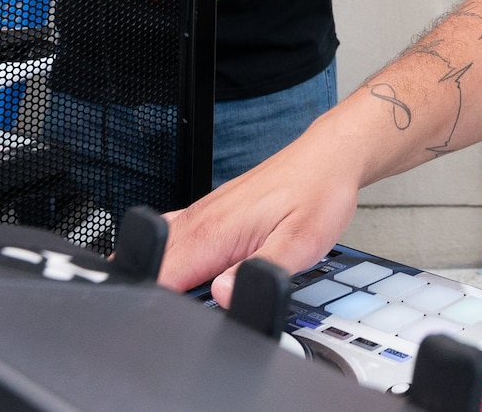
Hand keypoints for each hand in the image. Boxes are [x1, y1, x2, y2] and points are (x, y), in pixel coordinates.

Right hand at [159, 109, 364, 301]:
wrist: (328, 157)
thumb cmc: (319, 193)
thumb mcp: (304, 241)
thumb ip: (264, 271)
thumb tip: (224, 295)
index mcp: (215, 231)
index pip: (163, 276)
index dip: (159, 305)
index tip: (171, 323)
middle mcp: (201, 219)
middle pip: (154, 266)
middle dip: (153, 294)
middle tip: (175, 319)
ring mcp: (204, 212)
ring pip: (161, 251)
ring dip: (158, 275)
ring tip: (177, 300)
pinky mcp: (212, 211)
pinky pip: (176, 236)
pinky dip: (169, 256)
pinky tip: (183, 270)